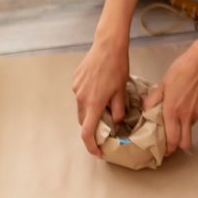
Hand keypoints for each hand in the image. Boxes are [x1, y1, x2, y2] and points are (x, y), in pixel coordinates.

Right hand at [72, 35, 130, 157]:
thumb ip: (118, 110)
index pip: (87, 132)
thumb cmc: (118, 67)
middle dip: (93, 128)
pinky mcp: (75, 80)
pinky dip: (88, 98)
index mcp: (94, 103)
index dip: (91, 146)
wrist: (107, 45)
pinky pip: (80, 95)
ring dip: (91, 112)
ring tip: (105, 105)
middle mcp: (81, 98)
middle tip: (106, 128)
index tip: (98, 152)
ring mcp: (76, 89)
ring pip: (81, 108)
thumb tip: (116, 123)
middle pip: (83, 121)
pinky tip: (99, 89)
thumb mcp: (122, 91)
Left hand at [153, 46, 197, 154]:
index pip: (172, 140)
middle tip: (173, 138)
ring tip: (181, 108)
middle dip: (179, 144)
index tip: (164, 151)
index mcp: (173, 111)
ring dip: (186, 123)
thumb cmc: (181, 70)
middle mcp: (188, 115)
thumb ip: (153, 100)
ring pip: (192, 124)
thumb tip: (146, 110)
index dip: (168, 149)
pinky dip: (195, 109)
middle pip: (186, 142)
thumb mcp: (162, 84)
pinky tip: (192, 96)